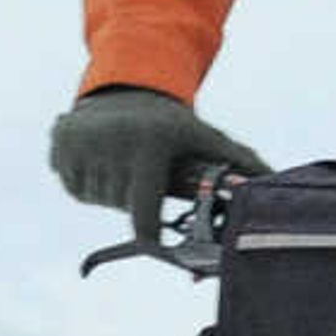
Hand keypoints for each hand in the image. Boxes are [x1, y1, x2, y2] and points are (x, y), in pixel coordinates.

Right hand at [48, 87, 267, 242]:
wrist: (123, 88)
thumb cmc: (171, 123)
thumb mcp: (203, 137)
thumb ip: (240, 161)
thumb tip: (276, 183)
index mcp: (148, 146)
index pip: (143, 214)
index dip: (151, 238)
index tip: (158, 247)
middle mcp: (110, 145)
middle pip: (121, 207)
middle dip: (135, 199)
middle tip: (144, 175)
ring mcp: (81, 146)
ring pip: (96, 199)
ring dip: (110, 190)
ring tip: (124, 162)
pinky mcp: (59, 147)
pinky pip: (73, 187)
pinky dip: (86, 181)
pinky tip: (101, 157)